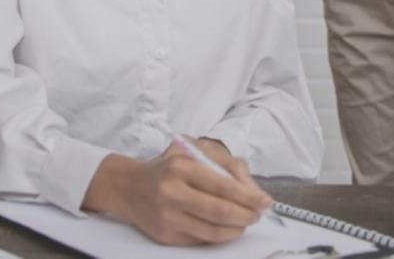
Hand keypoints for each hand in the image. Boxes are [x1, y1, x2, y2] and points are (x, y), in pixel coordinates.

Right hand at [82, 142, 271, 245]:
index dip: (248, 197)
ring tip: (244, 222)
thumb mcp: (192, 152)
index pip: (222, 186)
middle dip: (246, 216)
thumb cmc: (166, 167)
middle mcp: (172, 192)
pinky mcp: (166, 236)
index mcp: (180, 167)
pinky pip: (201, 240)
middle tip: (257, 215)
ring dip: (236, 229)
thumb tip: (252, 191)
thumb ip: (224, 166)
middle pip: (220, 212)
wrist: (127, 186)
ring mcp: (168, 217)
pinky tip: (226, 228)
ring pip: (213, 231)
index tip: (265, 202)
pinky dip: (219, 237)